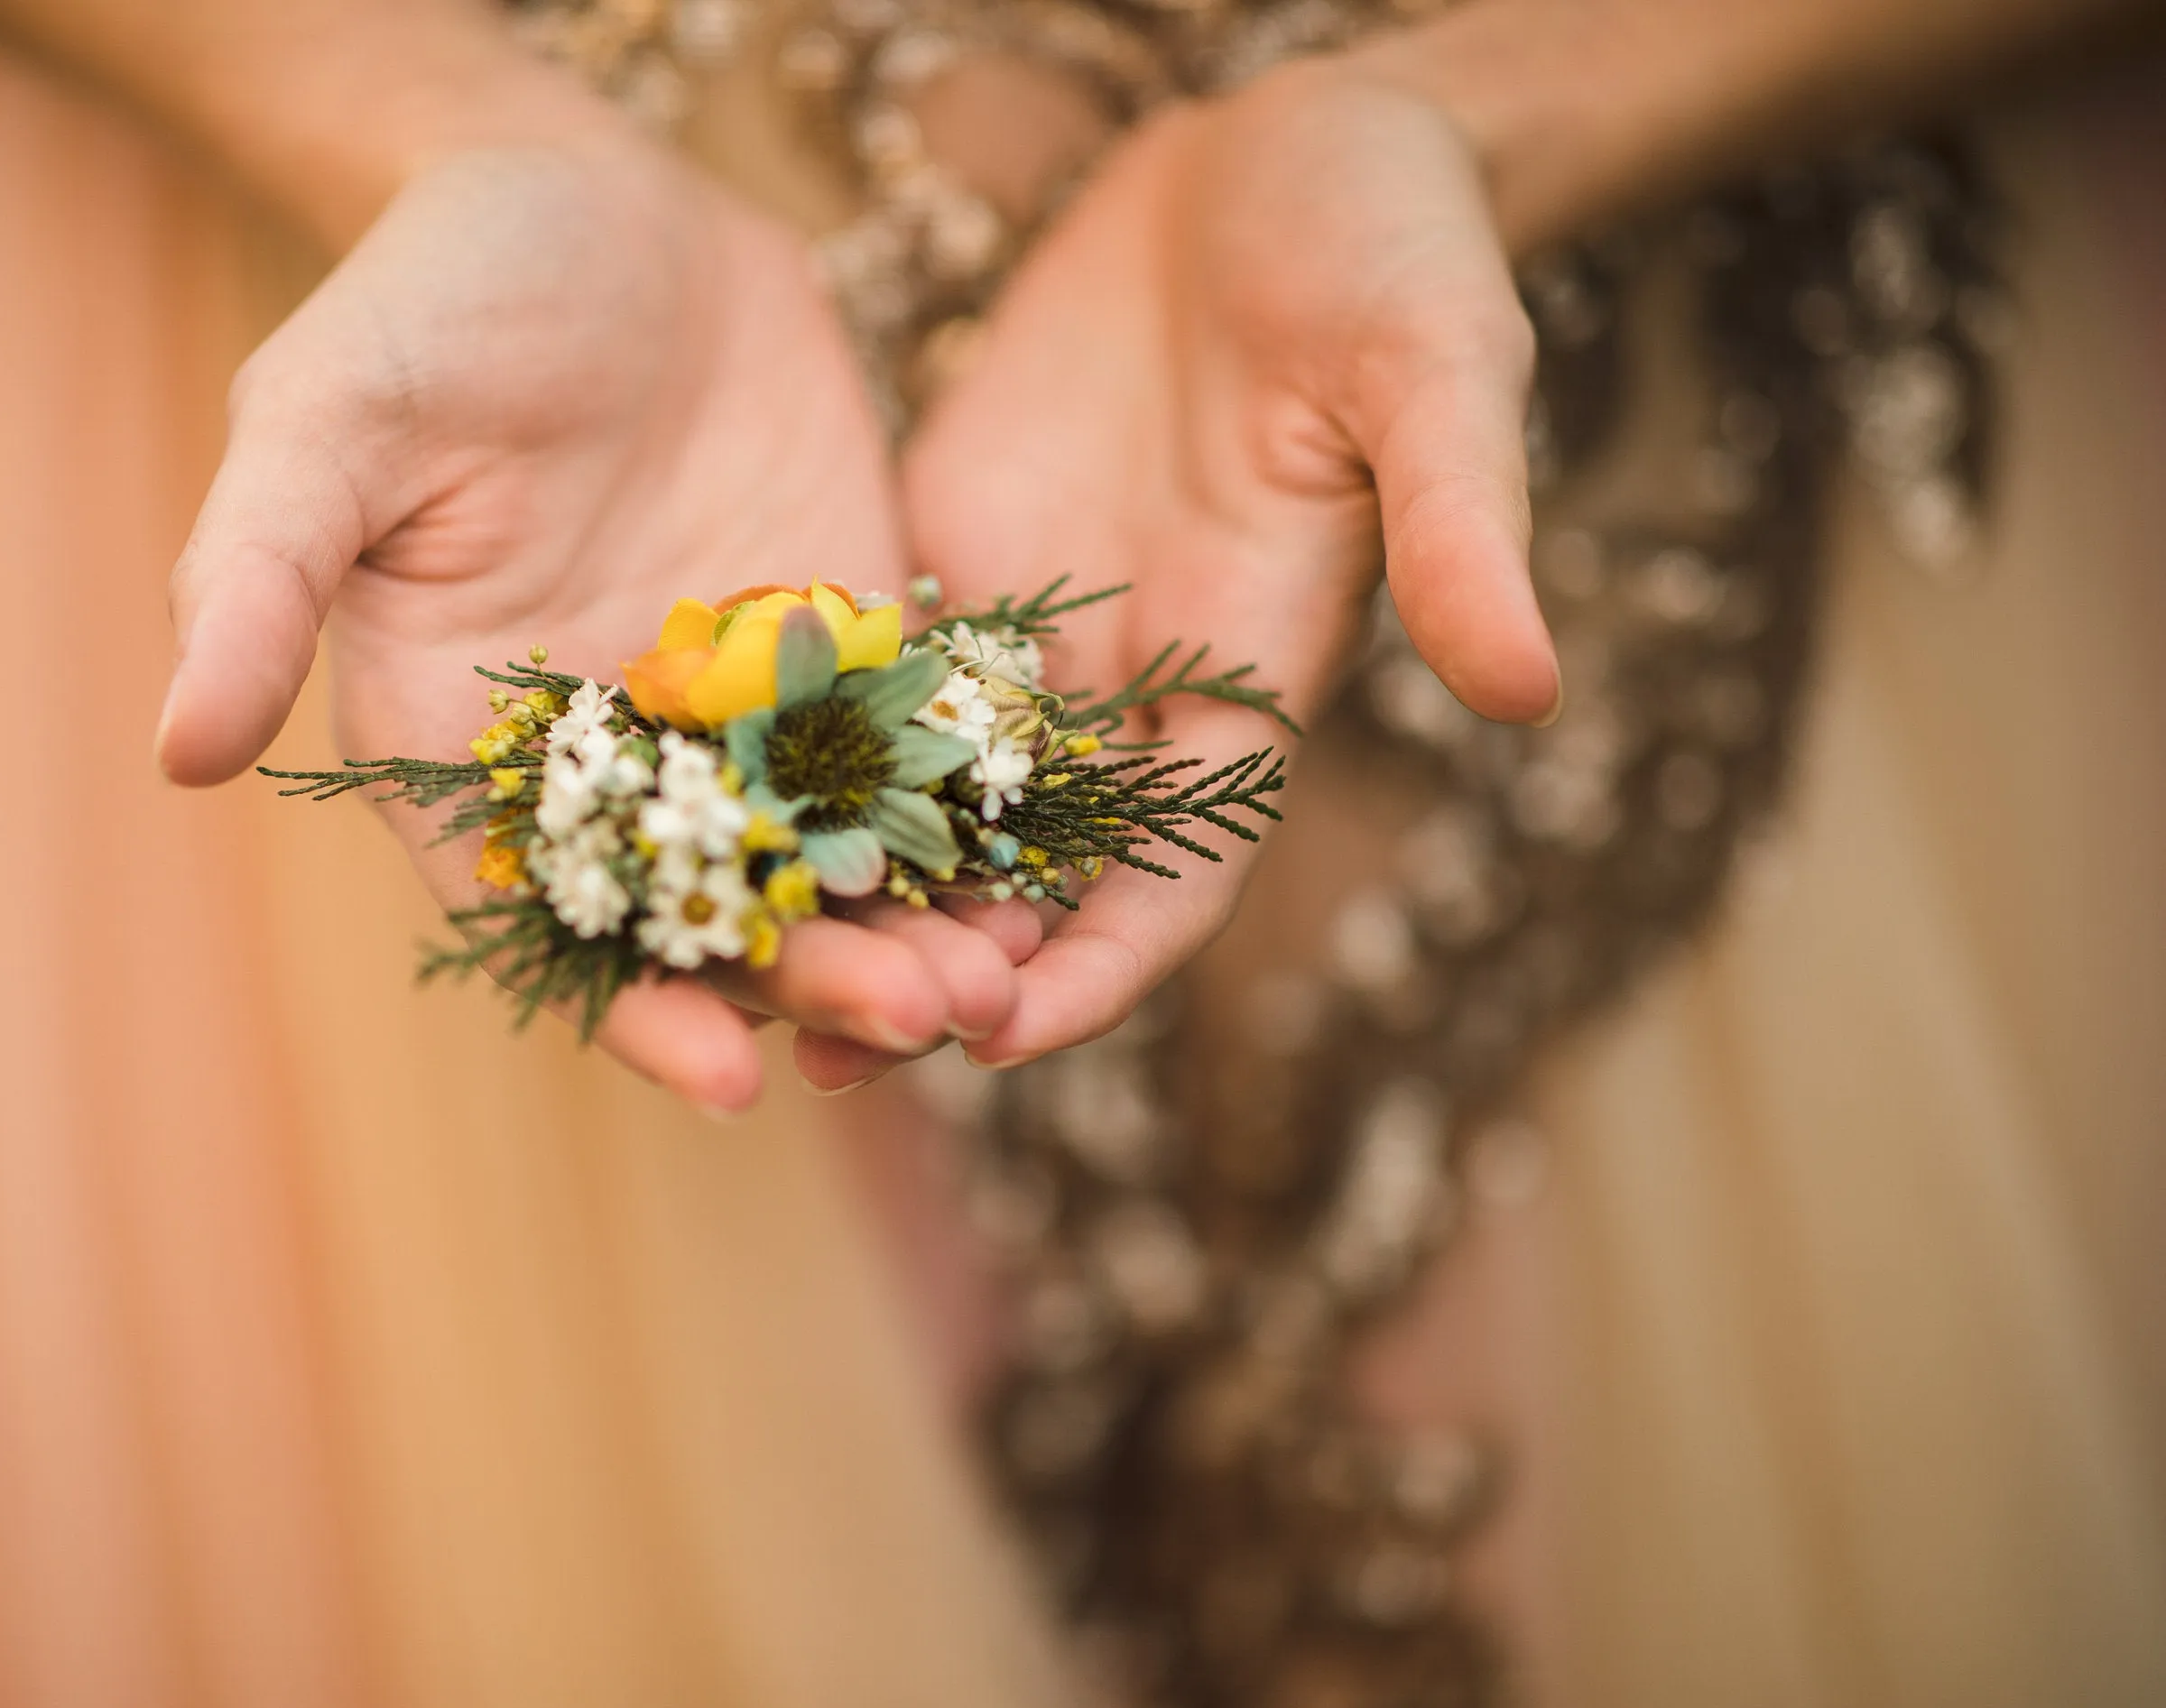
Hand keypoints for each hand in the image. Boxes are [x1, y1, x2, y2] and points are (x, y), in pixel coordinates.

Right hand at [158, 132, 1018, 1112]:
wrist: (589, 194)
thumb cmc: (430, 300)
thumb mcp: (324, 422)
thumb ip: (255, 580)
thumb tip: (177, 752)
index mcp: (471, 739)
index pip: (555, 910)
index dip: (633, 1002)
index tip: (727, 1078)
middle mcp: (611, 745)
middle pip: (714, 903)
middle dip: (812, 976)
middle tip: (919, 1018)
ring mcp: (737, 698)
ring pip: (825, 849)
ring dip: (909, 920)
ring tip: (1001, 976)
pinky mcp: (840, 631)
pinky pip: (909, 744)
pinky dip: (969, 807)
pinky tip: (1046, 855)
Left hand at [796, 61, 1557, 1091]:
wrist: (1283, 148)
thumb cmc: (1390, 252)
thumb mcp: (1437, 376)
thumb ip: (1460, 529)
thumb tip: (1530, 686)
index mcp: (1250, 682)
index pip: (1176, 873)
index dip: (1099, 966)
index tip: (1003, 1035)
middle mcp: (1130, 687)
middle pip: (1032, 874)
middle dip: (942, 962)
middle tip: (830, 1040)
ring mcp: (1030, 630)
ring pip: (925, 800)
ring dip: (850, 885)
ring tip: (738, 960)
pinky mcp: (946, 555)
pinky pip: (859, 676)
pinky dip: (794, 745)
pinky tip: (694, 788)